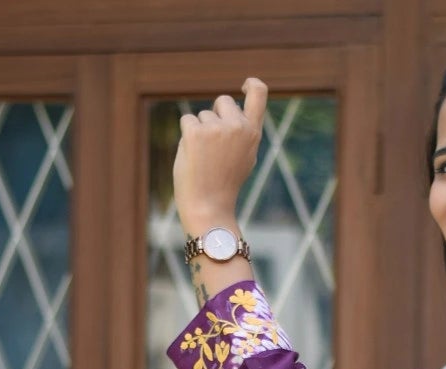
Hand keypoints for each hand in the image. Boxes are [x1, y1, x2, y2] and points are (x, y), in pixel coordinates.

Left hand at [174, 78, 267, 234]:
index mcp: (253, 133)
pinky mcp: (195, 133)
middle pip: (223, 101)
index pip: (259, 94)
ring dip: (200, 132)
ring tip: (205, 159)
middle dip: (215, 116)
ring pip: (203, 115)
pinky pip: (187, 121)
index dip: (251, 83)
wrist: (209, 208)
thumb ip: (241, 132)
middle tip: (214, 146)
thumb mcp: (243, 157)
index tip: (244, 84)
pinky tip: (193, 156)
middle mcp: (238, 127)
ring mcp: (217, 129)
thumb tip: (231, 107)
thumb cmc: (224, 185)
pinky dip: (186, 137)